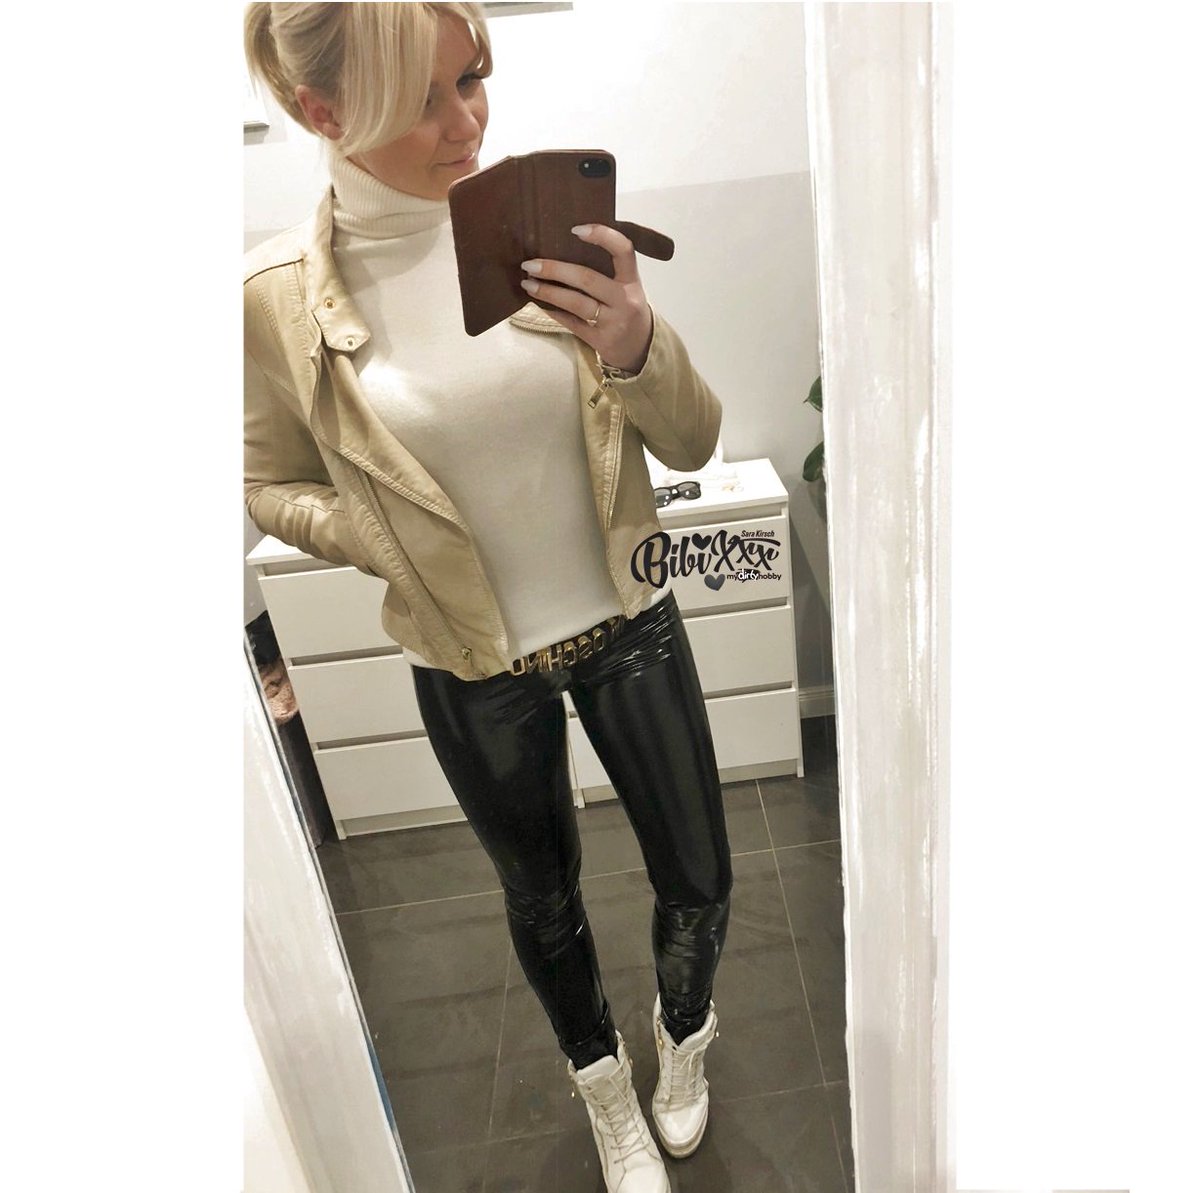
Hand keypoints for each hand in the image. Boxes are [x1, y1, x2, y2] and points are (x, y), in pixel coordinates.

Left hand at [519, 223, 652, 374]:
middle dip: (555, 269)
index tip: (575, 229)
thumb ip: (607, 271)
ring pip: (576, 303)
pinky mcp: (601, 340)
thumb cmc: (626, 310)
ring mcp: (613, 322)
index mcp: (632, 281)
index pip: (623, 250)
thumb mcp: (626, 288)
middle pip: (587, 278)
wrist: (641, 349)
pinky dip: (553, 312)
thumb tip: (564, 250)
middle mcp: (625, 300)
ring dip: (548, 291)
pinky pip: (572, 323)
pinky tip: (539, 304)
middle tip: (530, 264)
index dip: (602, 236)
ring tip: (528, 284)